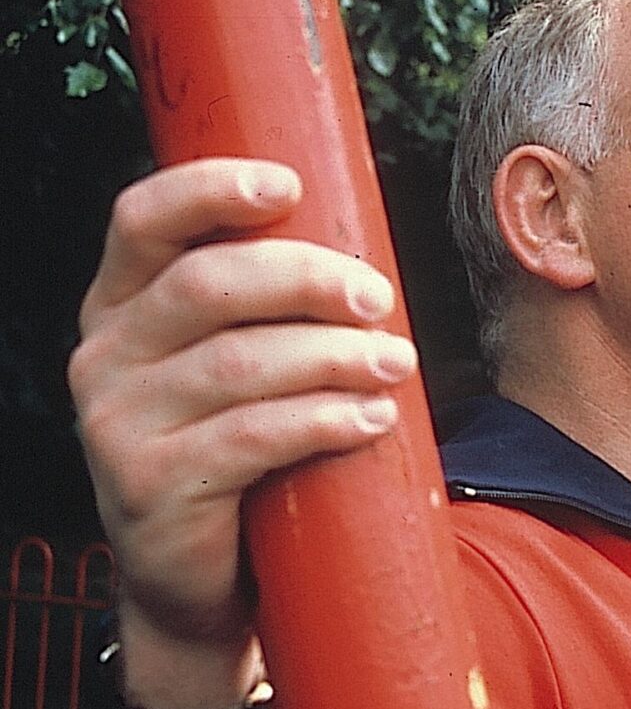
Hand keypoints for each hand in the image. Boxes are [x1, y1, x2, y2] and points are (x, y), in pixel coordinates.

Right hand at [67, 158, 417, 704]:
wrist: (202, 574)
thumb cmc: (242, 446)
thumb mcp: (242, 364)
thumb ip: (271, 308)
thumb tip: (364, 263)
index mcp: (124, 301)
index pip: (144, 219)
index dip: (211, 190)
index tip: (289, 184)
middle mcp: (106, 353)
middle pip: (208, 284)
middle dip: (307, 280)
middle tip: (378, 299)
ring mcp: (116, 423)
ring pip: (238, 363)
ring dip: (333, 357)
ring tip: (396, 363)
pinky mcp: (146, 486)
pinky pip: (248, 438)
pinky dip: (322, 421)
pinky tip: (372, 419)